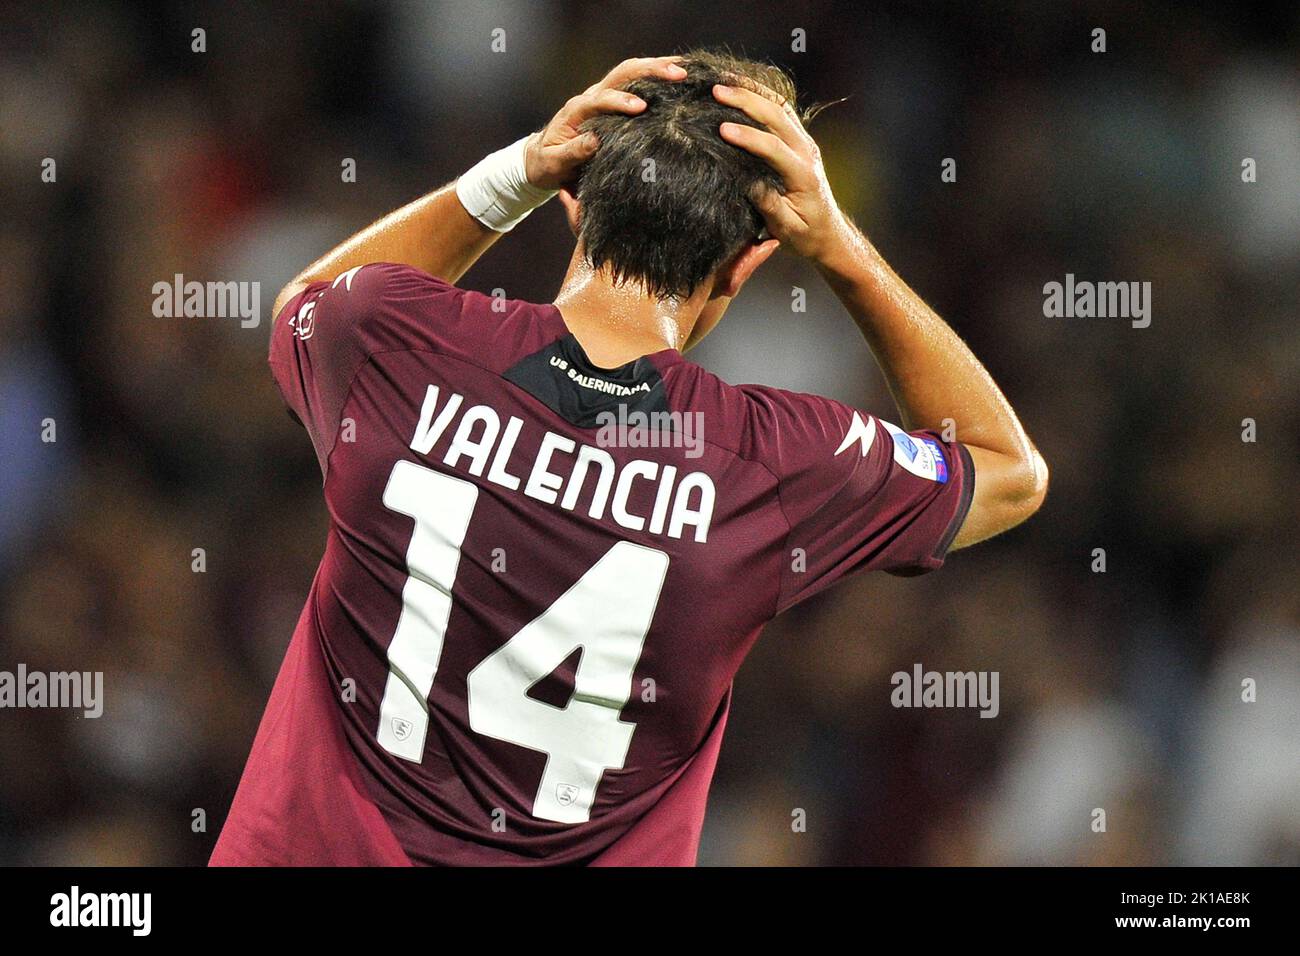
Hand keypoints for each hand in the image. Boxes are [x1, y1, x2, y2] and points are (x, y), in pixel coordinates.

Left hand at [524, 56, 687, 189]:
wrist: (543, 158)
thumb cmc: (549, 163)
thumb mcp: (555, 163)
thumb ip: (572, 152)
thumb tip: (594, 141)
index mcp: (576, 111)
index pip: (600, 99)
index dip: (620, 101)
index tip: (641, 107)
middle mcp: (591, 97)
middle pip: (621, 74)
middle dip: (650, 71)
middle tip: (678, 74)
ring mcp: (603, 96)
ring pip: (630, 72)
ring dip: (657, 67)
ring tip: (685, 69)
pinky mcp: (613, 101)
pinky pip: (634, 82)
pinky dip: (655, 76)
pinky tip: (677, 76)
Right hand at [713, 80, 849, 261]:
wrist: (827, 232)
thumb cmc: (805, 235)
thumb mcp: (786, 228)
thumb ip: (770, 206)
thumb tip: (748, 184)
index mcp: (803, 175)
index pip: (774, 148)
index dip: (748, 137)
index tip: (722, 130)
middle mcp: (806, 152)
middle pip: (777, 116)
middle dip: (747, 101)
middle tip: (717, 92)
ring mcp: (804, 142)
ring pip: (780, 106)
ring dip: (752, 91)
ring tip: (724, 81)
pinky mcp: (799, 140)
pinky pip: (780, 111)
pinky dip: (760, 96)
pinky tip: (740, 88)